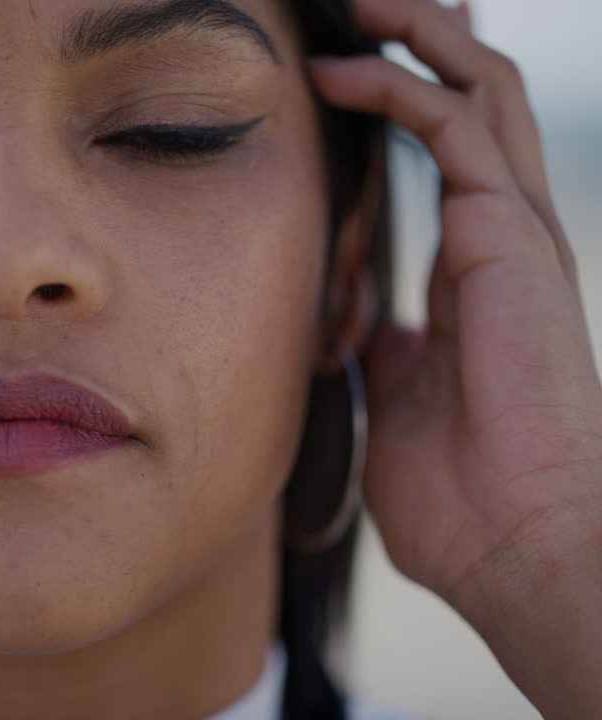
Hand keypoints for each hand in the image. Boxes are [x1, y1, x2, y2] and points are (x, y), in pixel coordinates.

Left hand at [312, 0, 601, 614]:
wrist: (521, 548)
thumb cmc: (466, 504)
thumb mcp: (398, 413)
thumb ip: (386, 361)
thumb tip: (370, 334)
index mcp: (479, 276)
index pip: (452, 157)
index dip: (404, 102)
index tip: (338, 73)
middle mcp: (506, 241)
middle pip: (477, 103)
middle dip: (426, 40)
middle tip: (364, 2)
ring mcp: (517, 234)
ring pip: (480, 91)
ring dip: (420, 35)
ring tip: (361, 0)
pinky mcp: (511, 238)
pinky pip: (459, 128)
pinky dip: (402, 85)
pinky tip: (342, 70)